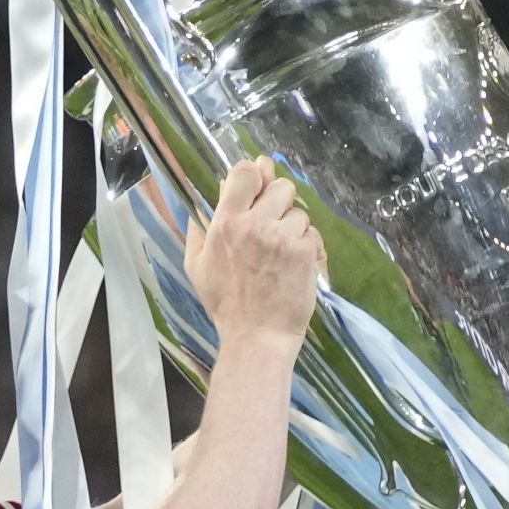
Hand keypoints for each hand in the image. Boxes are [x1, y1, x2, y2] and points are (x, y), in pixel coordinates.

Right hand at [183, 157, 324, 350]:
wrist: (257, 336)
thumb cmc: (225, 304)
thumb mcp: (196, 267)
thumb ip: (197, 232)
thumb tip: (197, 209)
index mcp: (225, 223)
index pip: (245, 173)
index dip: (255, 173)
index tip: (259, 182)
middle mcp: (254, 224)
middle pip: (280, 186)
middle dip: (279, 202)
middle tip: (273, 224)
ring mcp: (282, 237)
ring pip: (299, 212)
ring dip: (293, 228)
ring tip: (282, 253)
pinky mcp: (305, 251)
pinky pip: (312, 234)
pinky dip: (306, 246)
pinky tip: (294, 265)